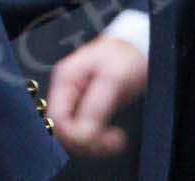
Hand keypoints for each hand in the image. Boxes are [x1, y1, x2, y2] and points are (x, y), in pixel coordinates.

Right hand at [47, 34, 147, 155]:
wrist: (139, 50)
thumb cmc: (126, 56)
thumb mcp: (113, 79)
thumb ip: (95, 106)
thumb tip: (81, 134)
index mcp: (65, 79)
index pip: (56, 118)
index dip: (74, 134)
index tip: (98, 137)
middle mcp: (66, 92)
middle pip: (62, 130)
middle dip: (86, 141)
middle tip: (111, 140)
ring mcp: (76, 102)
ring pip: (73, 136)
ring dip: (94, 144)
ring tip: (116, 139)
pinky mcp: (87, 111)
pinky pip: (84, 134)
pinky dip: (98, 141)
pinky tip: (113, 137)